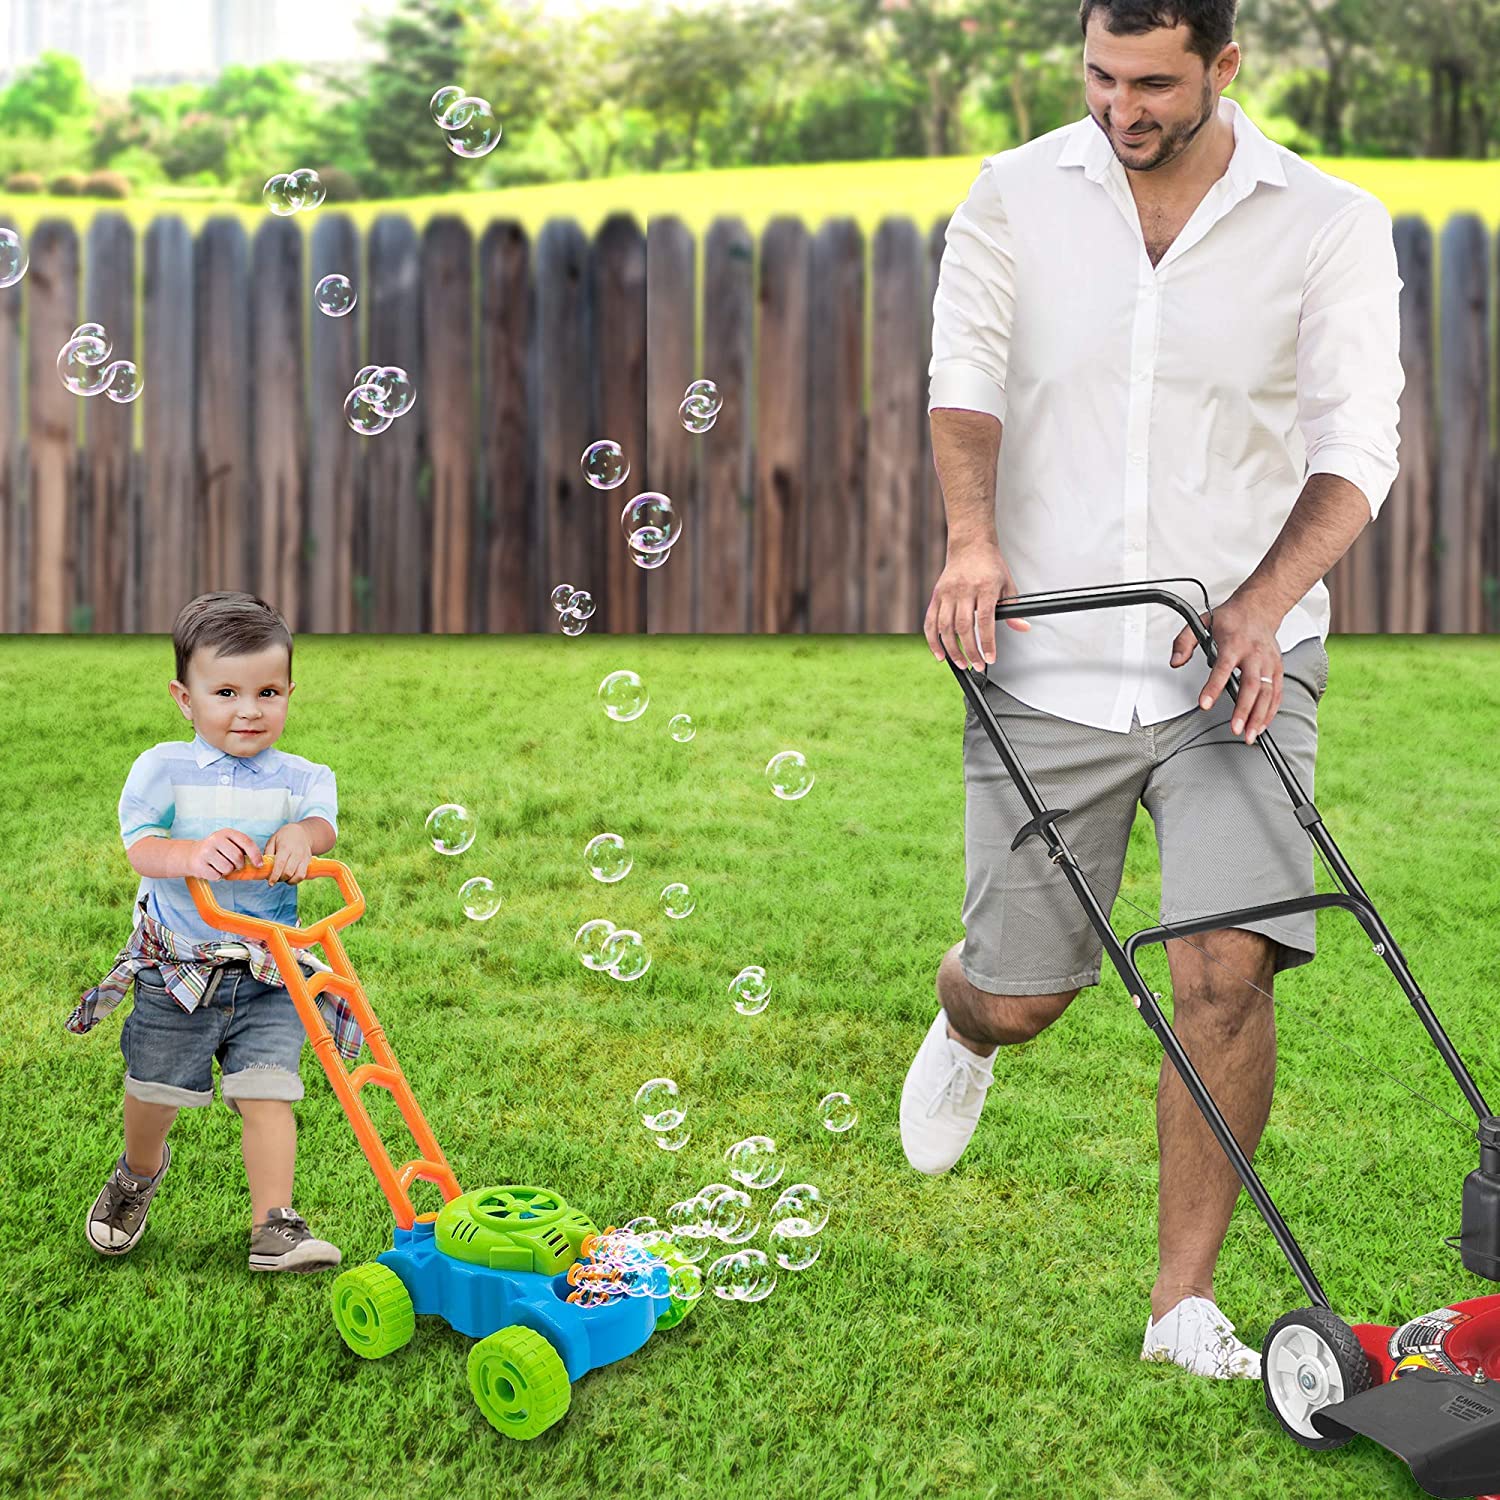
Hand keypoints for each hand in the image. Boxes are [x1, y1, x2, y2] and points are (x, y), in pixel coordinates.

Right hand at [188, 828, 261, 880]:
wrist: (191, 854)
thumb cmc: (217, 850)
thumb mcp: (229, 843)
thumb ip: (243, 849)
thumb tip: (259, 863)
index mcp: (226, 832)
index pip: (246, 842)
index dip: (255, 854)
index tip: (259, 864)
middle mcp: (215, 839)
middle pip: (238, 857)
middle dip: (239, 865)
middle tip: (234, 865)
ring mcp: (206, 851)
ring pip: (227, 868)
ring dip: (228, 871)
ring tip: (221, 866)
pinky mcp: (199, 864)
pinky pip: (217, 876)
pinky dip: (218, 876)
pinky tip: (212, 869)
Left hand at [264, 823, 313, 884]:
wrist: (301, 832)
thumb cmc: (283, 837)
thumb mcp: (272, 840)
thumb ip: (268, 853)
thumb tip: (264, 866)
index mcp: (286, 847)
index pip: (280, 864)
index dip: (275, 875)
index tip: (270, 883)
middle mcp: (297, 853)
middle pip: (289, 872)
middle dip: (280, 879)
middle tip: (275, 878)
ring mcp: (304, 858)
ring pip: (299, 876)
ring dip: (289, 881)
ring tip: (283, 878)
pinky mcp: (308, 862)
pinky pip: (303, 875)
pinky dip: (296, 879)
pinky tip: (290, 877)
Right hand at [923, 538, 1030, 670]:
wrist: (970, 546)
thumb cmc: (990, 566)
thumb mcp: (1008, 585)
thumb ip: (1013, 609)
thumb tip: (1022, 627)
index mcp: (984, 587)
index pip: (985, 621)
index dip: (987, 643)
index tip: (990, 658)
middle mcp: (964, 590)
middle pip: (963, 627)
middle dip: (970, 651)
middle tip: (977, 665)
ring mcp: (947, 593)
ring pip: (945, 627)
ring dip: (952, 649)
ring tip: (961, 663)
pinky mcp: (936, 595)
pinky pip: (930, 622)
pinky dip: (933, 640)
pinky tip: (940, 654)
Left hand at [1170, 592, 1284, 745]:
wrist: (1259, 607)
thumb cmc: (1232, 619)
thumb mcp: (1201, 622)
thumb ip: (1184, 642)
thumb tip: (1175, 661)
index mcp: (1234, 643)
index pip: (1223, 668)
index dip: (1214, 687)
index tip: (1205, 704)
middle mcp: (1254, 654)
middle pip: (1252, 685)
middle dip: (1244, 710)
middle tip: (1235, 729)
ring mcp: (1269, 662)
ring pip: (1267, 693)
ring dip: (1259, 716)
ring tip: (1249, 735)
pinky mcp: (1277, 669)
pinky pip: (1277, 693)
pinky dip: (1271, 711)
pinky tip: (1262, 725)